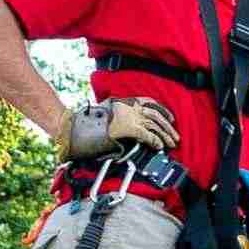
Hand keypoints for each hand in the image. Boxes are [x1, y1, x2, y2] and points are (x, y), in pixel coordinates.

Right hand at [54, 97, 178, 158]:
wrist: (73, 127)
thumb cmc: (87, 124)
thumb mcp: (108, 113)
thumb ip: (122, 116)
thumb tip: (135, 125)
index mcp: (124, 101)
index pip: (150, 103)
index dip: (163, 111)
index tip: (171, 119)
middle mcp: (128, 107)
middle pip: (155, 115)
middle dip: (167, 127)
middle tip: (175, 137)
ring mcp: (127, 117)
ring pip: (154, 125)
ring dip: (164, 135)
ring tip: (171, 143)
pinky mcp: (125, 129)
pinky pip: (146, 135)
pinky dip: (154, 141)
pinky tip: (159, 146)